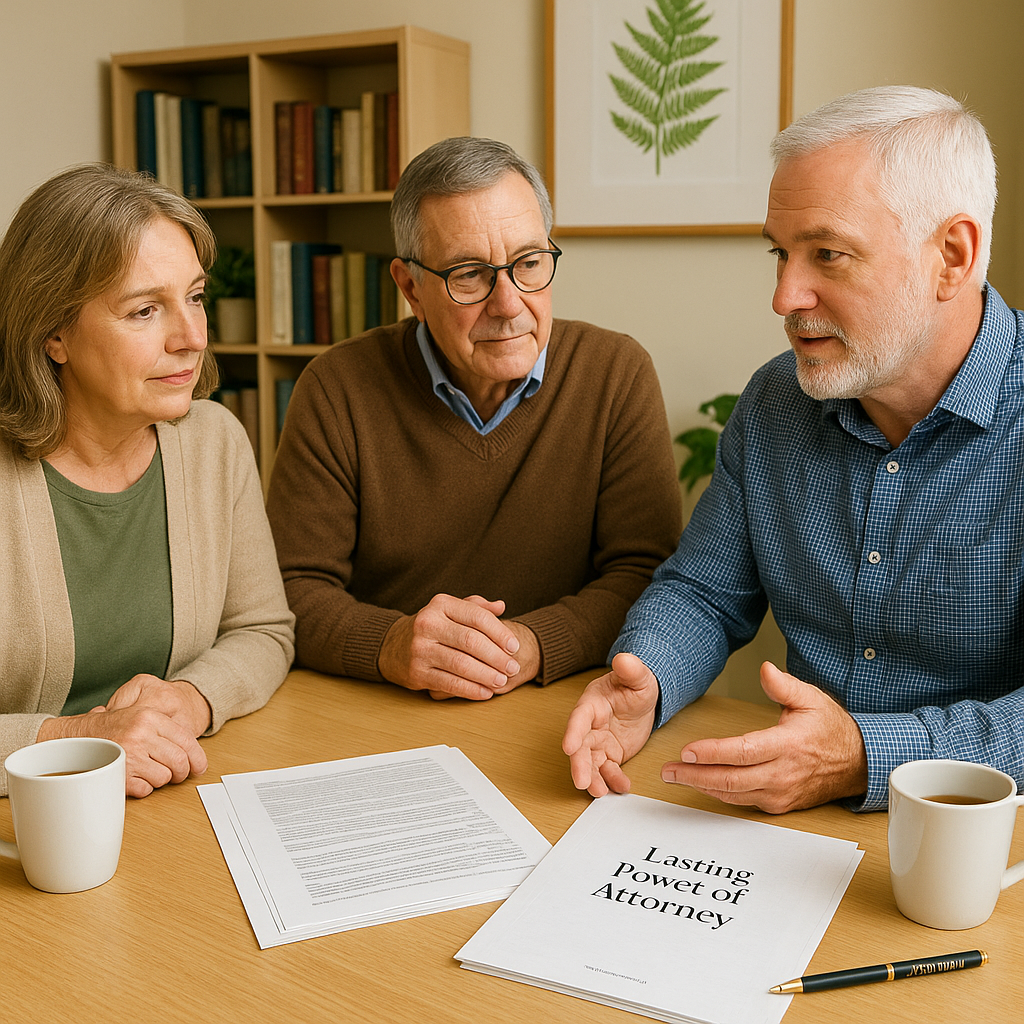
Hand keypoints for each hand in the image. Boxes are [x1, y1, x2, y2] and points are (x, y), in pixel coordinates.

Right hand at [36, 683, 207, 798]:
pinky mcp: (118, 775)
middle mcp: (140, 734)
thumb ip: (167, 730)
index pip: (187, 740)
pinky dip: (143, 788)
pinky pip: (146, 790)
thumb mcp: (141, 717)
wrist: (76, 738)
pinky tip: (134, 777)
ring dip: (159, 779)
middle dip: (181, 772)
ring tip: (146, 770)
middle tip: (176, 774)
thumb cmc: (113, 729)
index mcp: (150, 717)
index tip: (200, 768)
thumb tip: (195, 756)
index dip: (198, 758)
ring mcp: (129, 755)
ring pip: (164, 777)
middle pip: (179, 762)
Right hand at [378, 594, 535, 700]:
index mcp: (441, 604)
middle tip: (513, 668)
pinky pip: (449, 683)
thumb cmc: (433, 627)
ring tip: (502, 681)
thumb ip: (476, 607)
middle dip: (496, 657)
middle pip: (471, 641)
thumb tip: (501, 606)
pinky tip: (485, 692)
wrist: (393, 645)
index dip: (500, 633)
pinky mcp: (416, 672)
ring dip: (486, 675)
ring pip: (461, 664)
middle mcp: (428, 624)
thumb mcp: (450, 609)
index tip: (515, 647)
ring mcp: (420, 649)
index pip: (477, 617)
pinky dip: (470, 690)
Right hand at [562, 652, 658, 796]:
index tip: (568, 747)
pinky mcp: (608, 755)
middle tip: (582, 782)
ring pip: (590, 763)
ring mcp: (598, 742)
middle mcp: (590, 725)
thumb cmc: (635, 685)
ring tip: (599, 792)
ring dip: (593, 778)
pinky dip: (612, 780)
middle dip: (579, 765)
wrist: (643, 701)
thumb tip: (623, 658)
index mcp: (592, 704)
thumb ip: (632, 669)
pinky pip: (607, 771)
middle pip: (580, 746)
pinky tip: (621, 786)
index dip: (572, 732)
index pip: (579, 718)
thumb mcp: (639, 677)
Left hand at [660, 661, 867, 812]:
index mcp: (788, 746)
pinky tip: (702, 784)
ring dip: (702, 786)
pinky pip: (743, 801)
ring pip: (734, 794)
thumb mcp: (811, 699)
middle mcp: (783, 774)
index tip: (687, 751)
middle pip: (732, 779)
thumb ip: (784, 685)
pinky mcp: (779, 804)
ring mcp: (781, 793)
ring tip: (676, 777)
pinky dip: (720, 794)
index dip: (713, 752)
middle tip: (669, 770)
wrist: (857, 763)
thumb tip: (765, 669)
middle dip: (695, 775)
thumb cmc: (831, 730)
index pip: (744, 752)